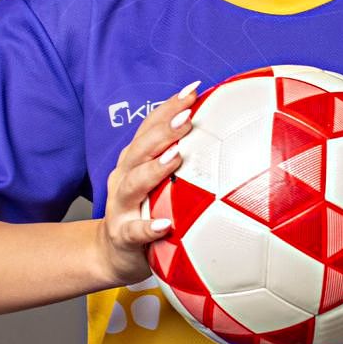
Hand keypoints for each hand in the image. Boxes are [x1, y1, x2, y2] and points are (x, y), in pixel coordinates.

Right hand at [97, 80, 199, 286]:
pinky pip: (133, 231)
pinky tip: (166, 225)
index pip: (149, 127)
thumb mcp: (160, 184)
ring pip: (133, 183)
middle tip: (187, 115)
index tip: (193, 90)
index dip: (169, 107)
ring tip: (175, 157)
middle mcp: (124, 177)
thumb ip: (184, 163)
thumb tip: (231, 139)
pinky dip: (148, 227)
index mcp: (134, 161)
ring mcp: (120, 206)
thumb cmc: (145, 211)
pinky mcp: (122, 236)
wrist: (111, 253)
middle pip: (141, 148)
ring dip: (154, 169)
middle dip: (163, 130)